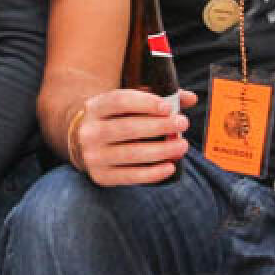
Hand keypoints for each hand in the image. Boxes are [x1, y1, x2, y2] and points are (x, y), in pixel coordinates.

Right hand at [68, 87, 195, 185]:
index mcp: (95, 107)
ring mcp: (93, 156)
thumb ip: (158, 98)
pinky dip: (152, 173)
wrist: (83, 142)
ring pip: (131, 154)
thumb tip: (191, 98)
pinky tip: (170, 166)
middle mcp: (90, 131)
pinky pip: (130, 176)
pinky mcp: (101, 176)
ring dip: (161, 150)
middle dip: (159, 126)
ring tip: (182, 146)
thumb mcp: (128, 103)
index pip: (119, 101)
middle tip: (183, 123)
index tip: (168, 107)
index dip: (145, 103)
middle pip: (127, 128)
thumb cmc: (115, 119)